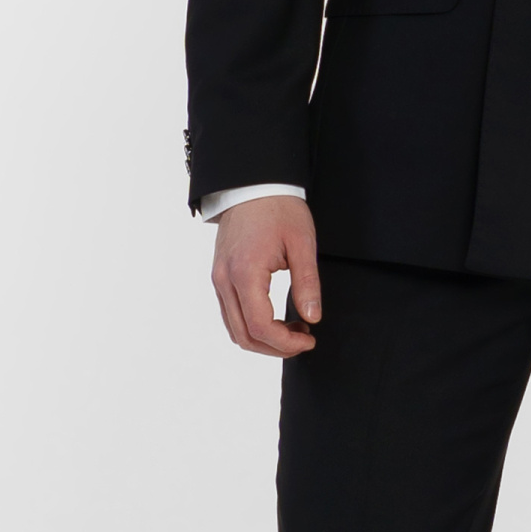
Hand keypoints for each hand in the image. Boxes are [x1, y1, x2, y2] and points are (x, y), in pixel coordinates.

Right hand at [210, 195, 321, 356]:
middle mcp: (224, 280)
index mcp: (245, 273)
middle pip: (244, 335)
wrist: (253, 185)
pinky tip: (276, 317)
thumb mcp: (302, 243)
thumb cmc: (278, 208)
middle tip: (303, 339)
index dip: (286, 343)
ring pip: (235, 329)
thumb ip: (307, 283)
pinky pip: (231, 313)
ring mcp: (218, 279)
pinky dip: (252, 325)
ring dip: (263, 338)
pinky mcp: (219, 276)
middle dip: (275, 347)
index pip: (261, 326)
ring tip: (293, 328)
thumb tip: (312, 317)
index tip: (309, 339)